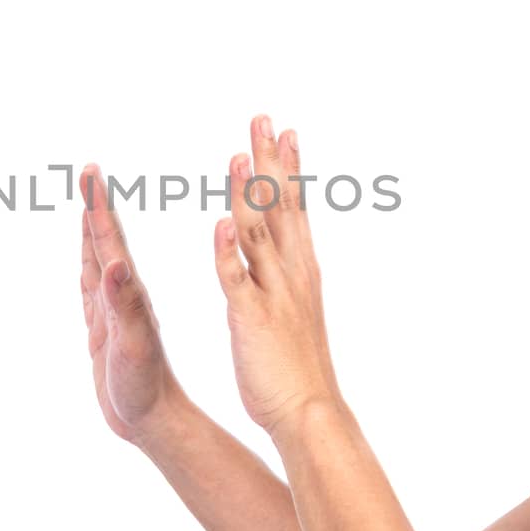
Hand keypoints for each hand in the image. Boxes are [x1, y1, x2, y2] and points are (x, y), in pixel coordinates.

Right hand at [78, 163, 185, 445]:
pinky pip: (94, 288)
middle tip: (88, 170)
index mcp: (130, 293)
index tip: (91, 170)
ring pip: (100, 260)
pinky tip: (91, 258)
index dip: (98, 206)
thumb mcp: (133, 345)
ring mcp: (114, 311)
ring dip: (93, 230)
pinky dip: (89, 266)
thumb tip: (114, 262)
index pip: (111, 240)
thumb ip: (124, 305)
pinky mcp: (107, 329)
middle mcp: (123, 295)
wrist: (157, 420)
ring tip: (87, 202)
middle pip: (105, 242)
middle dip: (94, 206)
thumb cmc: (146, 388)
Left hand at [213, 115, 341, 434]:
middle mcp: (291, 273)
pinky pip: (236, 278)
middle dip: (270, 162)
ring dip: (247, 193)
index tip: (285, 131)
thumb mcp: (296, 311)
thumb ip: (286, 279)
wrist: (309, 411)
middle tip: (262, 119)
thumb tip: (282, 256)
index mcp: (301, 270)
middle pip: (280, 207)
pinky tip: (220, 222)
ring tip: (238, 155)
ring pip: (257, 233)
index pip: (295, 207)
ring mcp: (272, 293)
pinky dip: (228, 249)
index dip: (289, 168)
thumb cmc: (299, 368)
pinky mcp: (250, 317)